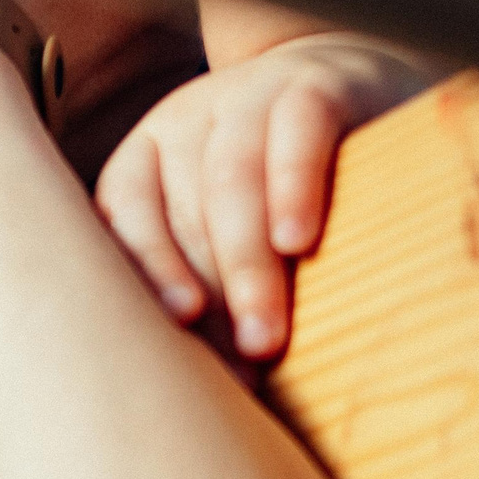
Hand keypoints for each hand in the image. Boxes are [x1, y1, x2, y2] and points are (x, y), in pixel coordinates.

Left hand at [96, 34, 437, 359]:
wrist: (353, 83)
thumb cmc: (276, 191)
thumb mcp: (225, 228)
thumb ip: (202, 287)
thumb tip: (190, 395)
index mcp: (146, 159)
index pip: (125, 217)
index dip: (148, 271)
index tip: (179, 326)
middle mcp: (184, 123)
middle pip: (184, 213)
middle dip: (211, 297)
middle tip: (240, 369)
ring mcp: (246, 96)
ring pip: (231, 177)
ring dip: (246, 264)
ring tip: (267, 336)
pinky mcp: (314, 83)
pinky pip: (296, 133)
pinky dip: (292, 187)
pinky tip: (297, 241)